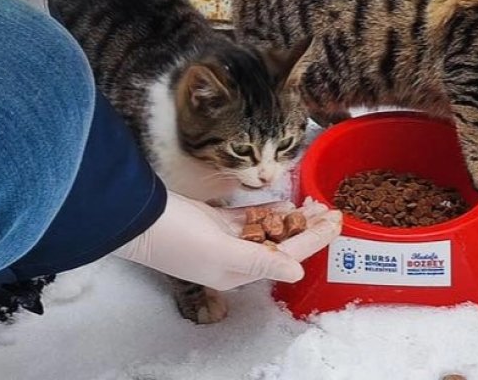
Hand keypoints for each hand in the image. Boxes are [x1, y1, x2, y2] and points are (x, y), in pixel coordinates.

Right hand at [113, 193, 341, 290]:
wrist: (141, 218)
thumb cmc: (178, 238)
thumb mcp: (222, 252)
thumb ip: (262, 261)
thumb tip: (296, 270)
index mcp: (239, 272)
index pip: (289, 255)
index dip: (316, 239)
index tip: (337, 224)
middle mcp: (235, 259)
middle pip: (282, 242)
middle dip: (309, 228)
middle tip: (331, 210)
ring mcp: (226, 239)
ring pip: (268, 229)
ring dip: (292, 218)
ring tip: (315, 205)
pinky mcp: (217, 221)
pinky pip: (250, 218)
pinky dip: (268, 212)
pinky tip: (286, 204)